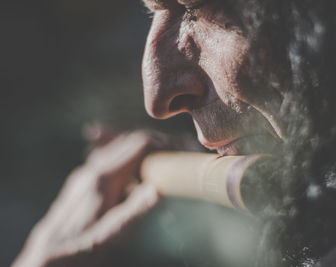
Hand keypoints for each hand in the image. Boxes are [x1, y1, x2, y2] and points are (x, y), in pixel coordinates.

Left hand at [12, 130, 172, 266]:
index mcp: (102, 179)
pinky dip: (128, 156)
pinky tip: (137, 170)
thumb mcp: (107, 238)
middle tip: (179, 152)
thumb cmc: (77, 253)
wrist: (44, 258)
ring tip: (163, 159)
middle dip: (156, 144)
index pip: (139, 145)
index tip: (182, 152)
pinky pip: (110, 157)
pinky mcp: (84, 181)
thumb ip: (133, 212)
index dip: (164, 145)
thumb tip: (160, 189)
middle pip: (130, 141)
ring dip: (143, 149)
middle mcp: (93, 170)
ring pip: (119, 147)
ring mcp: (86, 173)